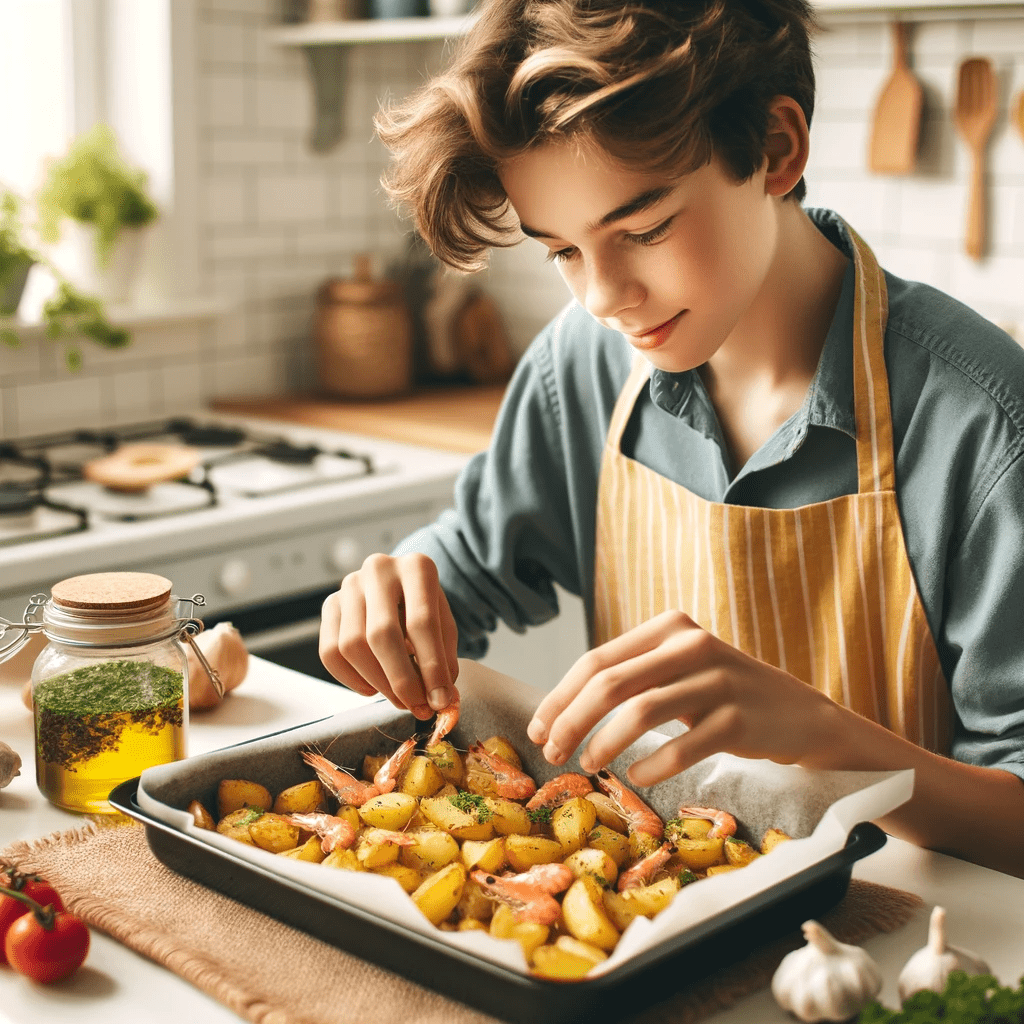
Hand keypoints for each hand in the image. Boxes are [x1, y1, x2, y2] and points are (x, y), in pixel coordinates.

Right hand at [319, 552, 458, 718]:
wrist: (402, 586)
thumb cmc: (426, 609)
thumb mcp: (445, 626)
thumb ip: (445, 660)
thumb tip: (441, 700)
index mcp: (417, 567)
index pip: (422, 623)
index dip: (431, 667)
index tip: (439, 700)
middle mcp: (379, 569)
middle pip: (381, 634)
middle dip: (401, 679)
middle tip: (416, 706)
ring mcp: (350, 585)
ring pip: (352, 646)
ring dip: (378, 683)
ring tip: (399, 698)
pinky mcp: (330, 604)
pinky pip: (330, 652)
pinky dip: (350, 679)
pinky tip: (372, 687)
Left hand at [526, 610, 837, 786]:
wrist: (798, 714)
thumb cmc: (721, 695)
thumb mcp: (676, 670)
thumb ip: (629, 677)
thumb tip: (558, 713)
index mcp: (668, 627)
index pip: (595, 660)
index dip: (559, 697)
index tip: (537, 729)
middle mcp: (691, 644)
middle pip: (609, 683)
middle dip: (571, 721)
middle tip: (553, 753)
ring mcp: (718, 680)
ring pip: (639, 712)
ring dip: (604, 744)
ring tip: (590, 764)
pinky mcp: (739, 718)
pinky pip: (681, 746)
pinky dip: (652, 765)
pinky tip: (639, 776)